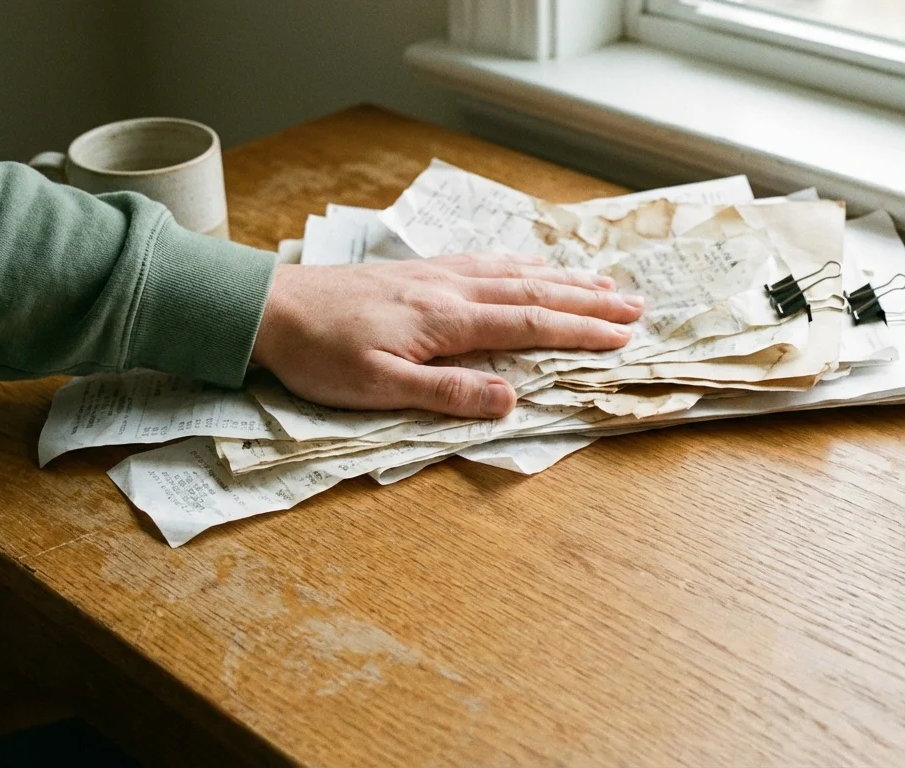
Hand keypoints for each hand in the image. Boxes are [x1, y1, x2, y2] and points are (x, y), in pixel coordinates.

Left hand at [250, 253, 642, 417]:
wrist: (268, 308)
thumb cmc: (319, 355)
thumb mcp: (378, 387)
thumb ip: (447, 392)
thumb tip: (511, 399)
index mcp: (447, 319)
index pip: (530, 323)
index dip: (581, 331)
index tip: (624, 336)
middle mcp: (450, 288)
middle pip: (534, 290)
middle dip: (589, 299)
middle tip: (636, 304)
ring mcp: (435, 274)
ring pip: (514, 271)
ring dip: (563, 277)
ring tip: (603, 281)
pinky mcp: (418, 272)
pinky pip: (486, 261)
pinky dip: (521, 263)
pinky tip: (530, 264)